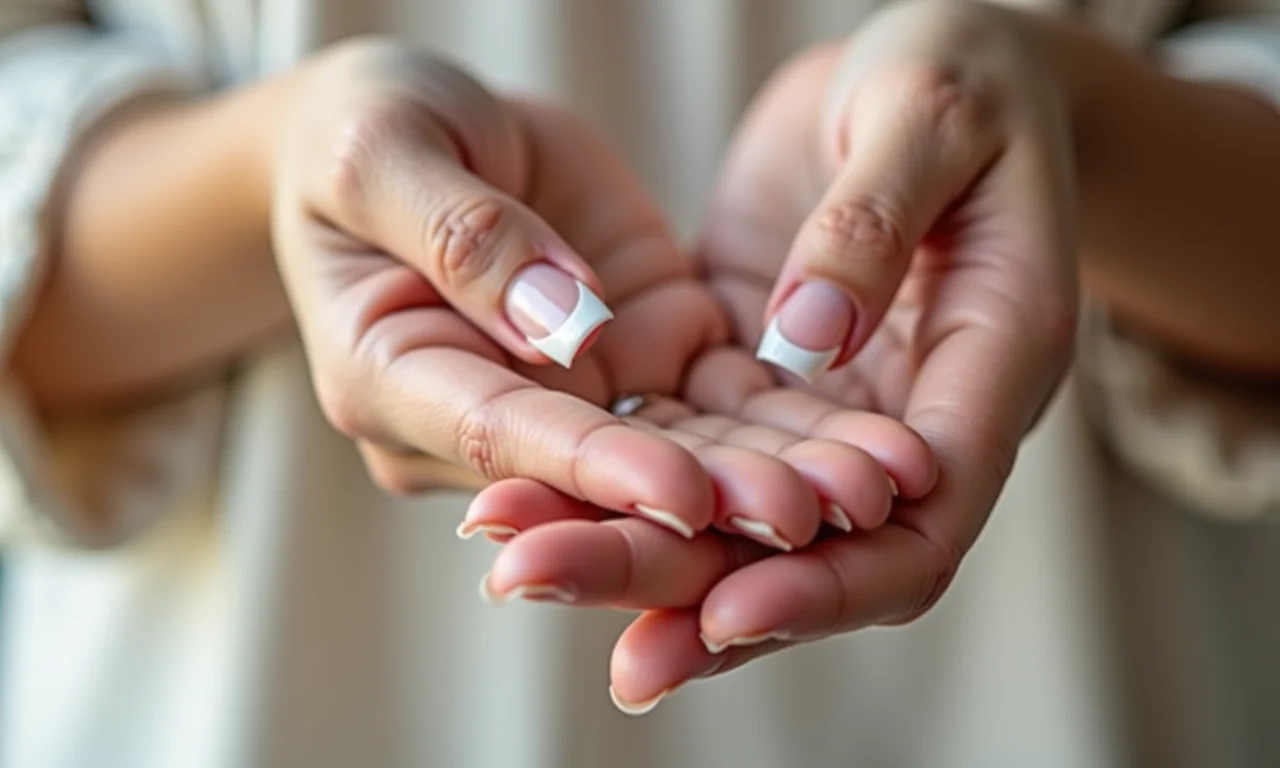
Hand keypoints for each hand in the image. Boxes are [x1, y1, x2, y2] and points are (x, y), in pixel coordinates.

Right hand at [272, 39, 931, 544]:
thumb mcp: (385, 150)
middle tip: (815, 519)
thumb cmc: (367, 127)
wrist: (416, 123)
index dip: (593, 467)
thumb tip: (557, 326)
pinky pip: (710, 402)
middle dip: (706, 500)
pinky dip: (783, 427)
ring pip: (670, 451)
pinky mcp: (629, 358)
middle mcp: (478, 414)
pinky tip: (860, 442)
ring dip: (766, 476)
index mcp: (391, 376)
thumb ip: (460, 234)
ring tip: (868, 490)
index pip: (498, 434)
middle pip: (595, 475)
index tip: (687, 493)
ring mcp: (562, 394)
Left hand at [470, 0, 1078, 710]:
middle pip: (813, 545)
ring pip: (737, 508)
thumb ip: (876, 221)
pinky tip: (536, 494)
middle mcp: (910, 412)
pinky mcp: (762, 366)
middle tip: (589, 631)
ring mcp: (831, 400)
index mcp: (992, 365)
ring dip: (639, 547)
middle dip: (697, 587)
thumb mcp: (933, 113)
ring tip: (528, 572)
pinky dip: (621, 471)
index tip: (725, 609)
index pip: (925, 521)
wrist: (934, 61)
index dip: (831, 579)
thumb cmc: (966, 68)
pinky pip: (691, 438)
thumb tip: (806, 342)